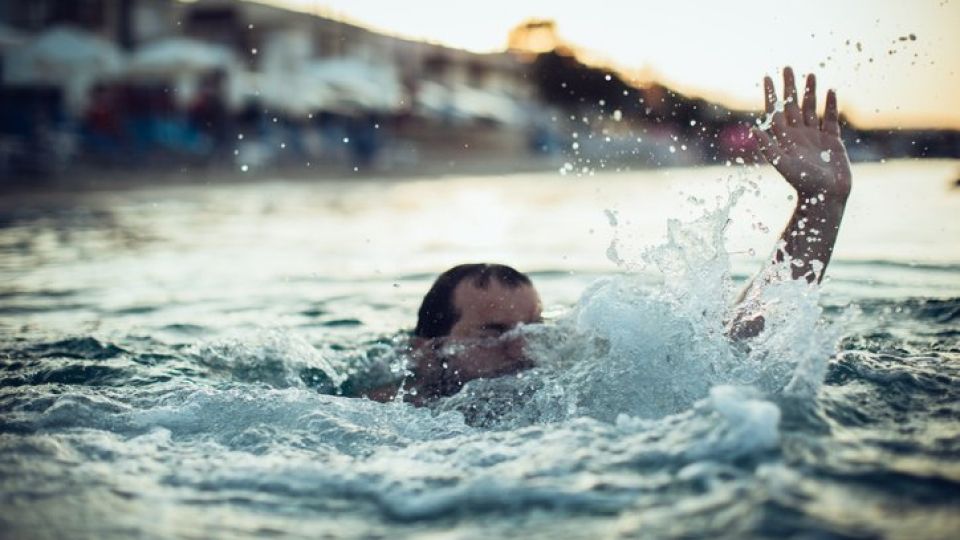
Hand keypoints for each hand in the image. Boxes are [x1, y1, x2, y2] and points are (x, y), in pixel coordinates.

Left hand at [751, 67, 851, 199]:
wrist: (826, 196)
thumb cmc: (803, 183)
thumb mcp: (782, 164)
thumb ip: (768, 148)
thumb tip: (753, 129)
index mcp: (784, 138)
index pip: (775, 111)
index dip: (771, 94)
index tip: (767, 76)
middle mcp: (798, 135)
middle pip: (793, 105)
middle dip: (790, 87)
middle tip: (787, 67)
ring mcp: (815, 136)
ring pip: (812, 108)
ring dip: (810, 91)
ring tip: (810, 74)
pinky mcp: (832, 140)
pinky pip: (831, 118)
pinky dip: (831, 105)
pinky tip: (831, 91)